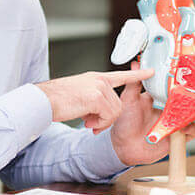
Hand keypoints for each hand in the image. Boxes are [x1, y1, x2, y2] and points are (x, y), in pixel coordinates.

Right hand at [36, 68, 153, 133]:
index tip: (151, 71)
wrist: (44, 101)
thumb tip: (100, 115)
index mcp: (96, 78)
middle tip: (91, 123)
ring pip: (115, 112)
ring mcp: (99, 87)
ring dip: (102, 122)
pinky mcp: (97, 96)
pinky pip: (108, 116)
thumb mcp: (80, 95)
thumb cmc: (57, 101)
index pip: (121, 76)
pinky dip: (99, 123)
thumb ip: (94, 100)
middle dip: (107, 119)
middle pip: (118, 105)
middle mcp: (100, 80)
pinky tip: (86, 122)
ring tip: (86, 121)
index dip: (137, 74)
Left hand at [110, 62, 194, 165]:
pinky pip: (193, 130)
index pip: (173, 86)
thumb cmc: (124, 123)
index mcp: (157, 97)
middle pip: (186, 98)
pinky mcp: (178, 135)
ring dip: (190, 113)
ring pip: (192, 113)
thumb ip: (134, 83)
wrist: (124, 148)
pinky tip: (180, 129)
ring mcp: (173, 121)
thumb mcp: (128, 100)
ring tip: (181, 115)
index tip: (181, 77)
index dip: (178, 82)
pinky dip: (190, 129)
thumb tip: (136, 63)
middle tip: (185, 96)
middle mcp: (167, 108)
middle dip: (189, 97)